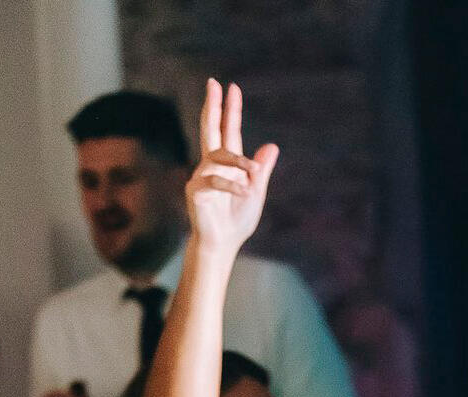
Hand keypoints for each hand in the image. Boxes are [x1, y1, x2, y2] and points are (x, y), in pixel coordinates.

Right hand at [187, 80, 279, 261]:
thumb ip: (261, 170)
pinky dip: (231, 185)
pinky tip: (242, 193)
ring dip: (239, 162)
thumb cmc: (238, 219)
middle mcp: (212, 163)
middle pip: (210, 127)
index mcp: (228, 162)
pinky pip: (214, 179)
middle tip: (214, 82)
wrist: (224, 242)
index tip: (231, 87)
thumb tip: (272, 145)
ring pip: (219, 155)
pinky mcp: (195, 188)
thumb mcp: (256, 192)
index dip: (230, 110)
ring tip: (252, 175)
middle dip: (213, 105)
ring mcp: (201, 174)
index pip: (229, 130)